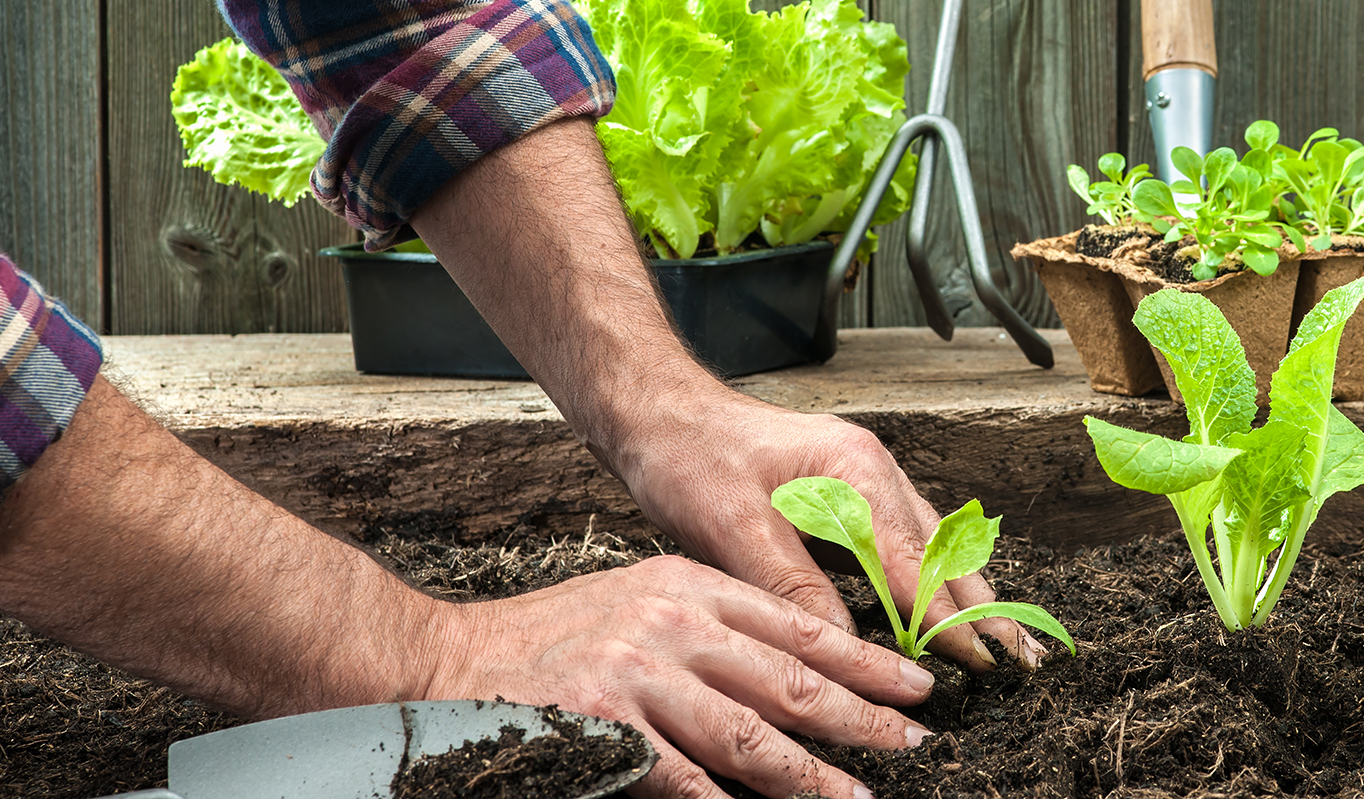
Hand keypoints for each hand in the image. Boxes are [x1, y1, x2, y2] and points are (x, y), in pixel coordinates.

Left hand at [406, 119, 1042, 670]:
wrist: (657, 409)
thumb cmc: (687, 455)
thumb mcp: (730, 526)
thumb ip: (791, 585)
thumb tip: (841, 644)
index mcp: (854, 472)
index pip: (915, 562)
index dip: (948, 618)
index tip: (982, 661)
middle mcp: (872, 469)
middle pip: (943, 550)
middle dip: (983, 607)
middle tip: (1023, 658)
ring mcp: (864, 476)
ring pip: (933, 543)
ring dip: (966, 593)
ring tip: (1004, 638)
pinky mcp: (848, 489)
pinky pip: (908, 537)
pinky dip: (934, 575)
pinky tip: (948, 601)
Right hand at [423, 554, 933, 798]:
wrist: (448, 660)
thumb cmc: (553, 638)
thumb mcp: (641, 601)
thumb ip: (713, 628)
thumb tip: (796, 672)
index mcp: (687, 586)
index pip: (796, 624)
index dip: (863, 660)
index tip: (913, 686)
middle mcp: (670, 624)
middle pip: (788, 678)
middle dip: (860, 715)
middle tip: (914, 741)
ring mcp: (636, 677)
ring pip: (749, 734)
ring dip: (811, 774)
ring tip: (860, 796)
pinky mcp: (602, 728)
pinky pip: (683, 779)